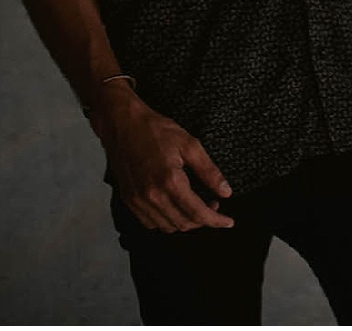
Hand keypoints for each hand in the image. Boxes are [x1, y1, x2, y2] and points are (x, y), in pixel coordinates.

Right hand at [92, 85, 233, 232]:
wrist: (122, 125)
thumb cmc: (156, 131)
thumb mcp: (190, 145)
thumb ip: (209, 171)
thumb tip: (225, 191)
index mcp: (169, 181)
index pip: (197, 213)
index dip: (216, 220)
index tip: (228, 222)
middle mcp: (151, 196)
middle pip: (183, 223)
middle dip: (203, 220)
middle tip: (214, 204)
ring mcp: (137, 200)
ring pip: (167, 226)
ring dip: (185, 222)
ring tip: (196, 204)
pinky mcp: (128, 200)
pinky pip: (150, 222)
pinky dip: (166, 220)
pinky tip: (175, 207)